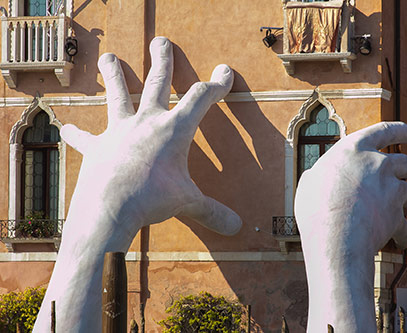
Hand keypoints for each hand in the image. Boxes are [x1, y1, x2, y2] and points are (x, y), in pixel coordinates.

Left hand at [33, 37, 240, 332]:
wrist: (110, 209)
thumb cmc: (153, 201)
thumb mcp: (188, 204)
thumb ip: (212, 212)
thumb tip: (236, 227)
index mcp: (174, 130)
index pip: (201, 98)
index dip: (216, 84)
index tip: (224, 72)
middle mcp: (146, 122)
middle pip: (156, 82)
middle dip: (162, 60)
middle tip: (161, 42)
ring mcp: (119, 131)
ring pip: (117, 94)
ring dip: (114, 74)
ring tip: (109, 57)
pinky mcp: (96, 147)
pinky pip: (85, 137)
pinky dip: (76, 133)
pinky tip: (65, 126)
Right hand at [294, 122, 406, 331]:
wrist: (334, 235)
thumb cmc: (315, 208)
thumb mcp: (309, 182)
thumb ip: (322, 174)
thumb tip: (318, 176)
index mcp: (354, 149)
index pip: (384, 131)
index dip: (398, 130)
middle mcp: (378, 164)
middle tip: (405, 177)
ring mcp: (391, 187)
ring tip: (403, 209)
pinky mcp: (398, 212)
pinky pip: (406, 224)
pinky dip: (402, 232)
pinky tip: (397, 240)